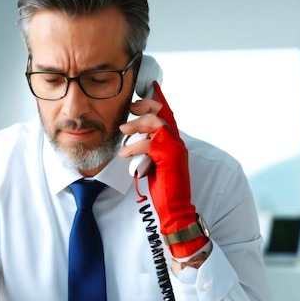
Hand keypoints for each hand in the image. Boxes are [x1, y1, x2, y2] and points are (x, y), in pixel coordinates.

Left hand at [119, 82, 206, 258]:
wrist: (174, 209)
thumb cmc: (163, 188)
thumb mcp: (153, 163)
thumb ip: (148, 149)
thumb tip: (133, 139)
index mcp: (173, 141)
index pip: (167, 114)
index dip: (156, 100)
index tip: (143, 91)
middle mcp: (177, 142)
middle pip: (164, 111)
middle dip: (146, 105)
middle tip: (130, 107)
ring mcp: (176, 149)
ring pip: (158, 123)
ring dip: (137, 124)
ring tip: (122, 129)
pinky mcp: (170, 159)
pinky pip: (151, 144)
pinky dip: (134, 147)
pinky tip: (124, 155)